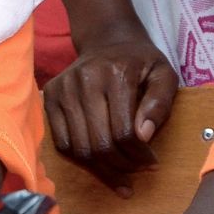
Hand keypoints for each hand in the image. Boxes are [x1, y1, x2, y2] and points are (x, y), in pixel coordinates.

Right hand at [43, 29, 178, 196]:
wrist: (107, 41)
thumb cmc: (140, 62)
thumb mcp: (164, 74)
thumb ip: (160, 103)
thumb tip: (143, 136)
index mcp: (116, 72)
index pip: (124, 131)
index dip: (139, 156)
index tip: (152, 164)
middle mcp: (85, 79)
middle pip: (100, 143)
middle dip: (121, 166)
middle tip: (136, 171)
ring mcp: (63, 88)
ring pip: (79, 148)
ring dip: (102, 169)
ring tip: (120, 172)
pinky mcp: (50, 97)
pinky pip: (62, 143)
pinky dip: (81, 160)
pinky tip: (99, 162)